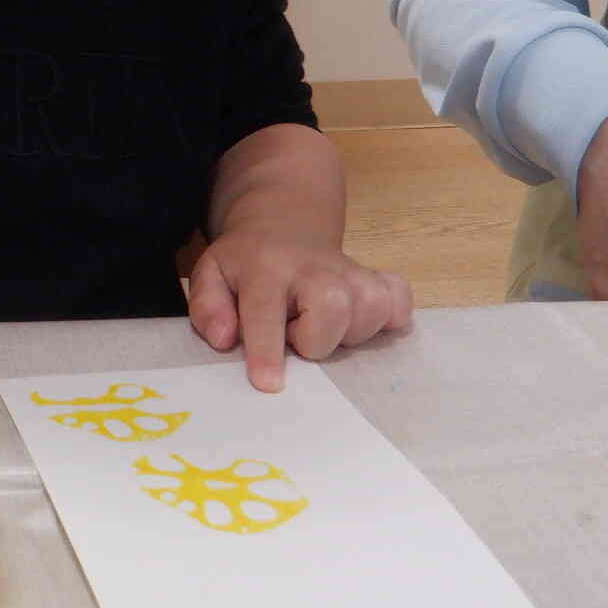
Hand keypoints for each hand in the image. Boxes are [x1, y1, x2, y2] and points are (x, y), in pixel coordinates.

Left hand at [187, 231, 412, 390]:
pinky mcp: (378, 279)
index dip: (267, 349)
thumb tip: (225, 339)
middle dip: (316, 339)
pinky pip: (399, 303)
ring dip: (348, 333)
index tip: (269, 383)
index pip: (266, 310)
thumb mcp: (211, 275)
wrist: (285, 224)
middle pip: (333, 306)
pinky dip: (387, 319)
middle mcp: (313, 267)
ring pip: (371, 309)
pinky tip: (359, 321)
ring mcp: (351, 271)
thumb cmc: (246, 264)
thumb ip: (208, 307)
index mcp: (265, 268)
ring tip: (321, 327)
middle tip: (296, 336)